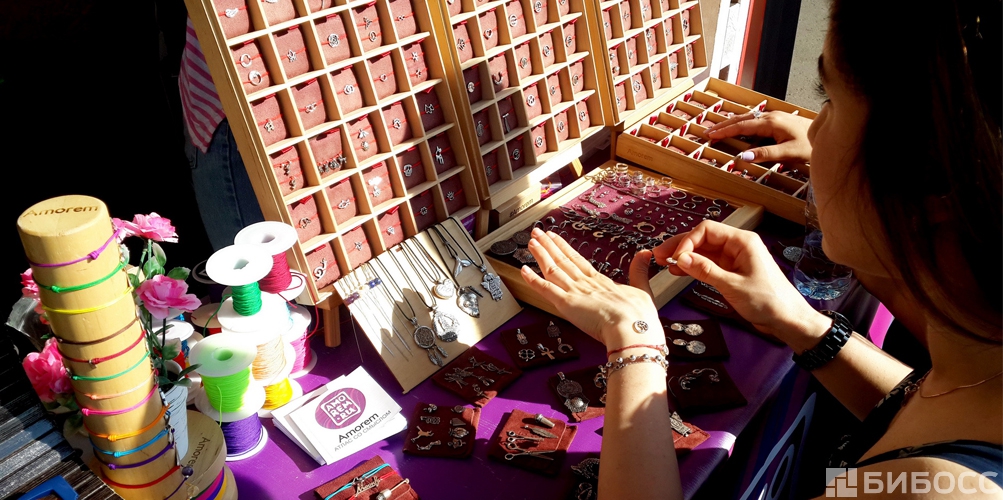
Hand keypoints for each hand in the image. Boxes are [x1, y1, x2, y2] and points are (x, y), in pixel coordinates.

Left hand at [520, 228, 662, 348]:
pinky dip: (533, 280)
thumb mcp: (642, 290)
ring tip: (530, 242)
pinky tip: (523, 270)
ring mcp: (575, 292)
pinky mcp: (566, 304)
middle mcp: (585, 283)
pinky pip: (545, 290)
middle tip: (536, 232)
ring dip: (540, 255)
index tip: (554, 237)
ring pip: (552, 270)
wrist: (633, 329)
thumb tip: (645, 253)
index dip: (564, 248)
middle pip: (563, 260)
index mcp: (601, 281)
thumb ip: (639, 272)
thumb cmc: (639, 317)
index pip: (578, 260)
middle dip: (548, 245)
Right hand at [653, 221, 828, 349]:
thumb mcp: (733, 286)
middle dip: (680, 246)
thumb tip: (680, 258)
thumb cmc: (768, 301)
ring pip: (703, 252)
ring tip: (663, 264)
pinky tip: (678, 272)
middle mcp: (737, 246)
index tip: (674, 258)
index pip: (707, 230)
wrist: (788, 320)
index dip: (687, 241)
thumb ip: (706, 271)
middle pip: (703, 239)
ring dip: (684, 257)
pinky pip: (708, 264)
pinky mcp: (732, 272)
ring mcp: (734, 259)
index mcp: (742, 241)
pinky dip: (693, 267)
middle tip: (658, 256)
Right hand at [704, 111, 813, 163]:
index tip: (710, 135)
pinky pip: (755, 121)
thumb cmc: (811, 144)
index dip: (724, 131)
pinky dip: (742, 124)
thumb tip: (743, 157)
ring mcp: (775, 117)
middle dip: (723, 126)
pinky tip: (739, 128)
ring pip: (747, 119)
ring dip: (731, 124)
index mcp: (771, 123)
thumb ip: (766, 154)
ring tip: (718, 129)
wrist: (830, 132)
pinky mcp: (779, 121)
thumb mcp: (789, 153)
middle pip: (741, 119)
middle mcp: (771, 116)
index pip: (741, 126)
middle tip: (707, 132)